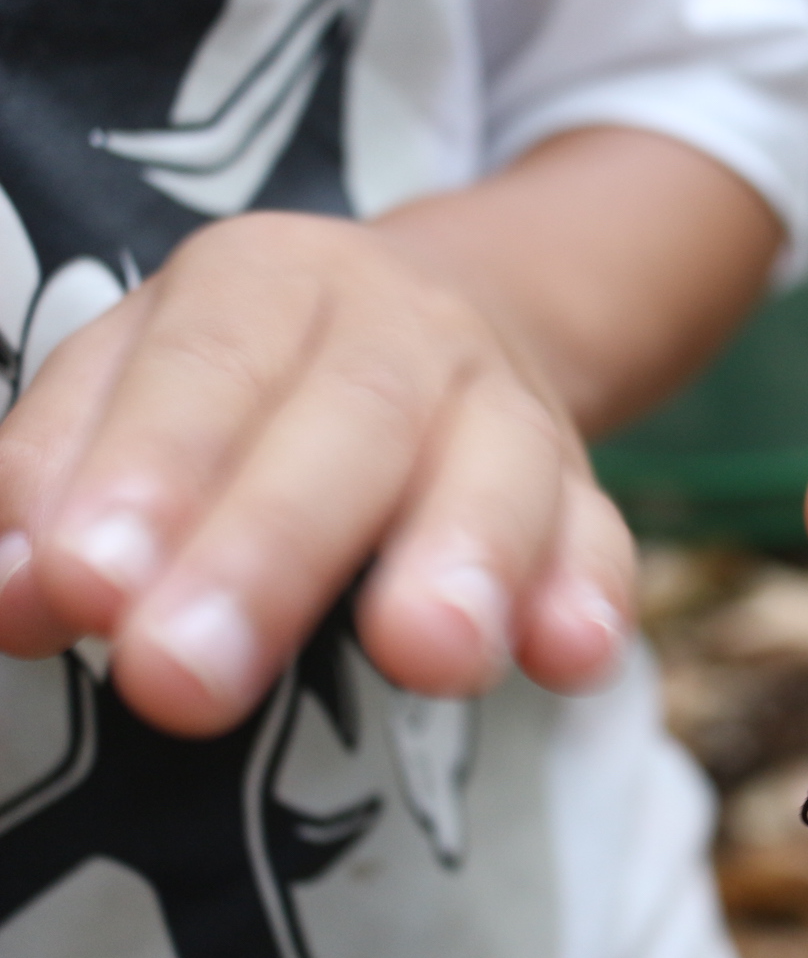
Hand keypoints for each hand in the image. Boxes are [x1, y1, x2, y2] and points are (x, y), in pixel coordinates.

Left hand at [0, 210, 634, 735]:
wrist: (442, 317)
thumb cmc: (249, 379)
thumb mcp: (137, 380)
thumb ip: (61, 477)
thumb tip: (15, 598)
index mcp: (270, 279)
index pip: (207, 368)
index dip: (150, 475)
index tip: (89, 591)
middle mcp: (404, 328)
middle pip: (353, 419)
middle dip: (271, 549)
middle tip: (186, 678)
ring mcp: (506, 406)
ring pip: (498, 470)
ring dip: (465, 560)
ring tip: (432, 657)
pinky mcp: (577, 488)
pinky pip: (599, 533)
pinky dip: (590, 594)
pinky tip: (574, 656)